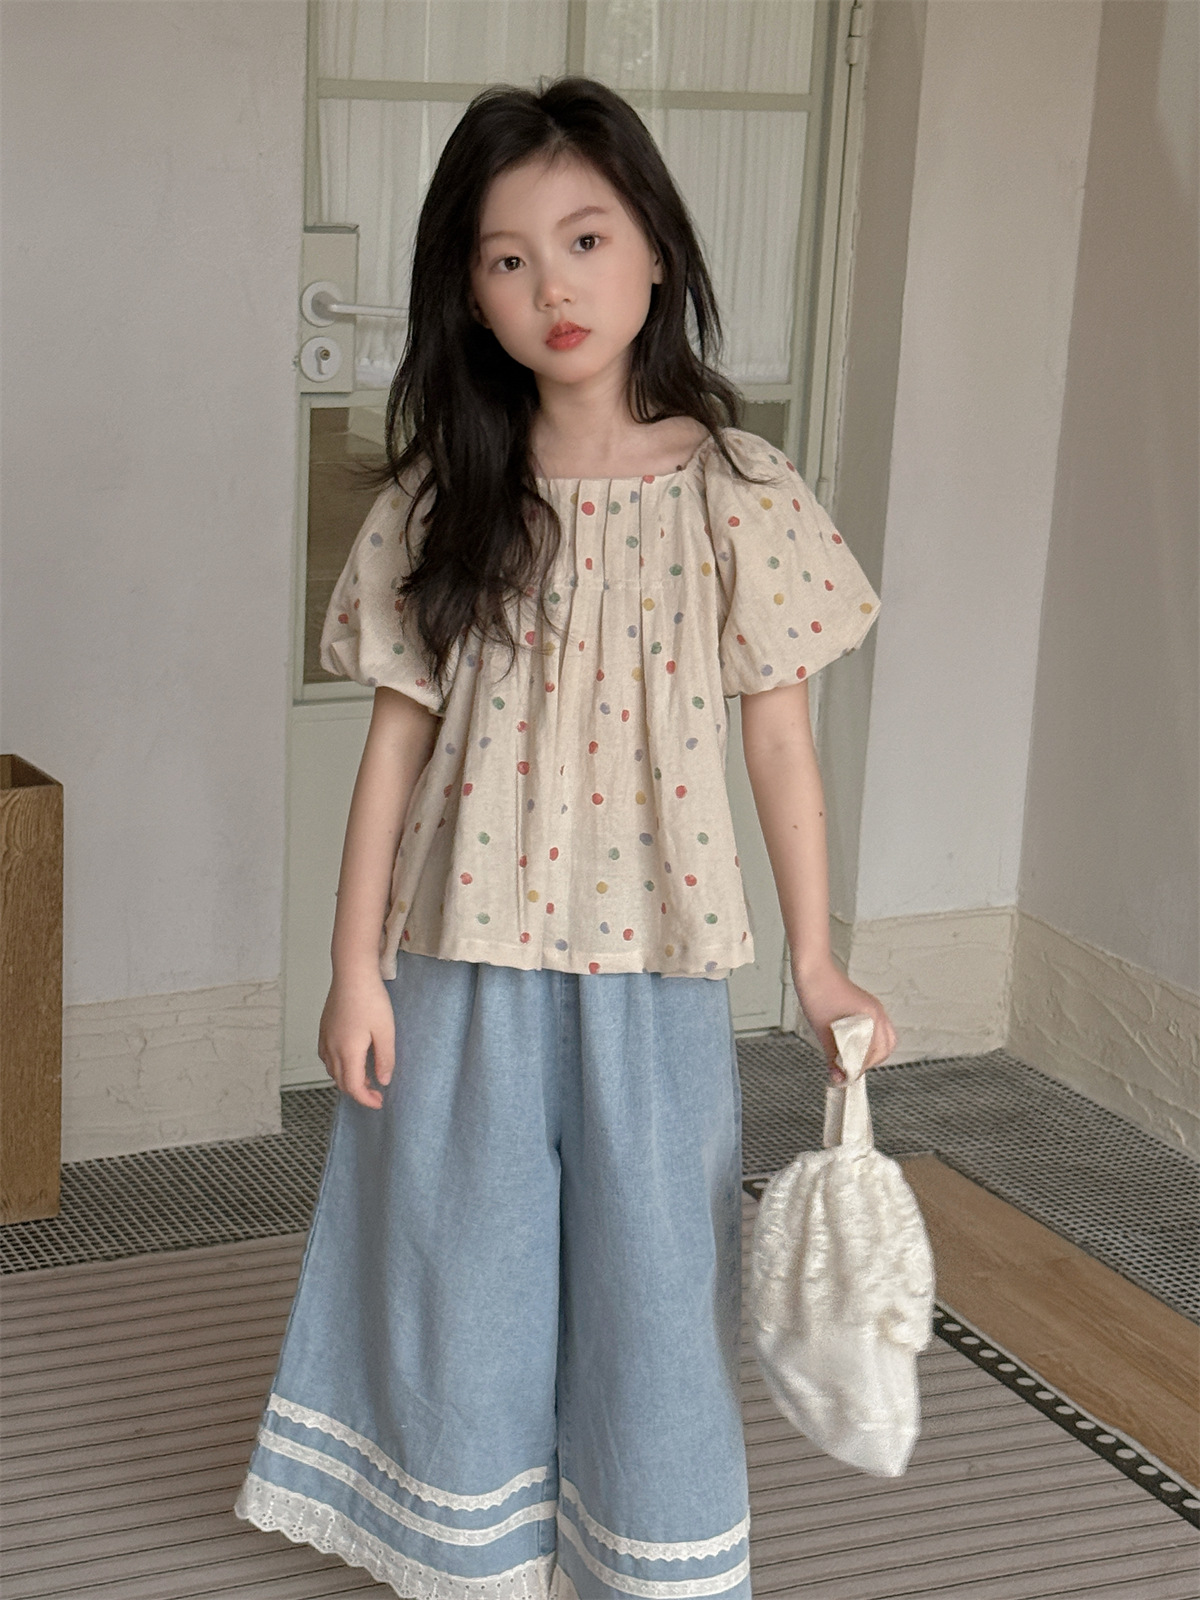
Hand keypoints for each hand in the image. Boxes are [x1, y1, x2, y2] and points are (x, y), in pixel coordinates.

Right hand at [318, 967, 395, 1109]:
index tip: (379, 1102)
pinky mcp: (324, 1028)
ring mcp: (325, 1038)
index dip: (366, 1099)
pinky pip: (326, 1056)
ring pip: (332, 1070)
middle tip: (375, 1093)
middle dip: (358, 1092)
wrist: (352, 973)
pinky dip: (337, 1066)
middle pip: (340, 1081)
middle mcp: (331, 1048)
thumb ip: (385, 1059)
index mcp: (347, 1052)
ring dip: (347, 1079)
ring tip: (365, 1078)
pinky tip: (349, 1059)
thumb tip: (383, 1080)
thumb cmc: (370, 998)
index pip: (353, 1087)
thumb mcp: (386, 1031)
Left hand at [790, 954, 896, 1082]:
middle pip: (887, 1046)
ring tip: (851, 1057)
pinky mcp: (867, 1005)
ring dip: (871, 1050)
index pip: (876, 1053)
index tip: (846, 1076)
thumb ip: (833, 1058)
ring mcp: (874, 1007)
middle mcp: (878, 1012)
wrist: (813, 971)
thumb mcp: (823, 1033)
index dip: (861, 1067)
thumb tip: (838, 1079)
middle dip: (871, 1061)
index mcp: (872, 1018)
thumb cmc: (818, 997)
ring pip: (884, 1037)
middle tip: (851, 1068)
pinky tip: (850, 1043)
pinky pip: (876, 1027)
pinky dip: (868, 1039)